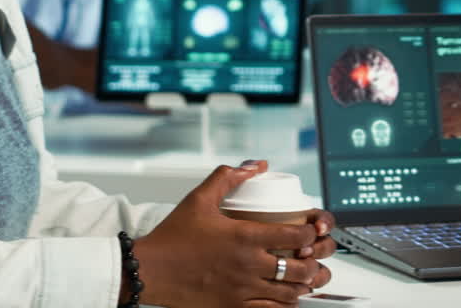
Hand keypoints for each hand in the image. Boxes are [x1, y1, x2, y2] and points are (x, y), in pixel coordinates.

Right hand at [133, 162, 337, 307]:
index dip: (310, 233)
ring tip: (301, 275)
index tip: (309, 230)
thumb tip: (256, 166)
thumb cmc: (172, 238)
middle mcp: (248, 265)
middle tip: (310, 255)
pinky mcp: (232, 306)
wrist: (149, 269)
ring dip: (301, 284)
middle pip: (299, 268)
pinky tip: (283, 296)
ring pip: (289, 293)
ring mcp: (241, 289)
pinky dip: (283, 304)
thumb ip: (229, 178)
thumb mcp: (200, 199)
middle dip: (312, 261)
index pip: (296, 236)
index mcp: (244, 237)